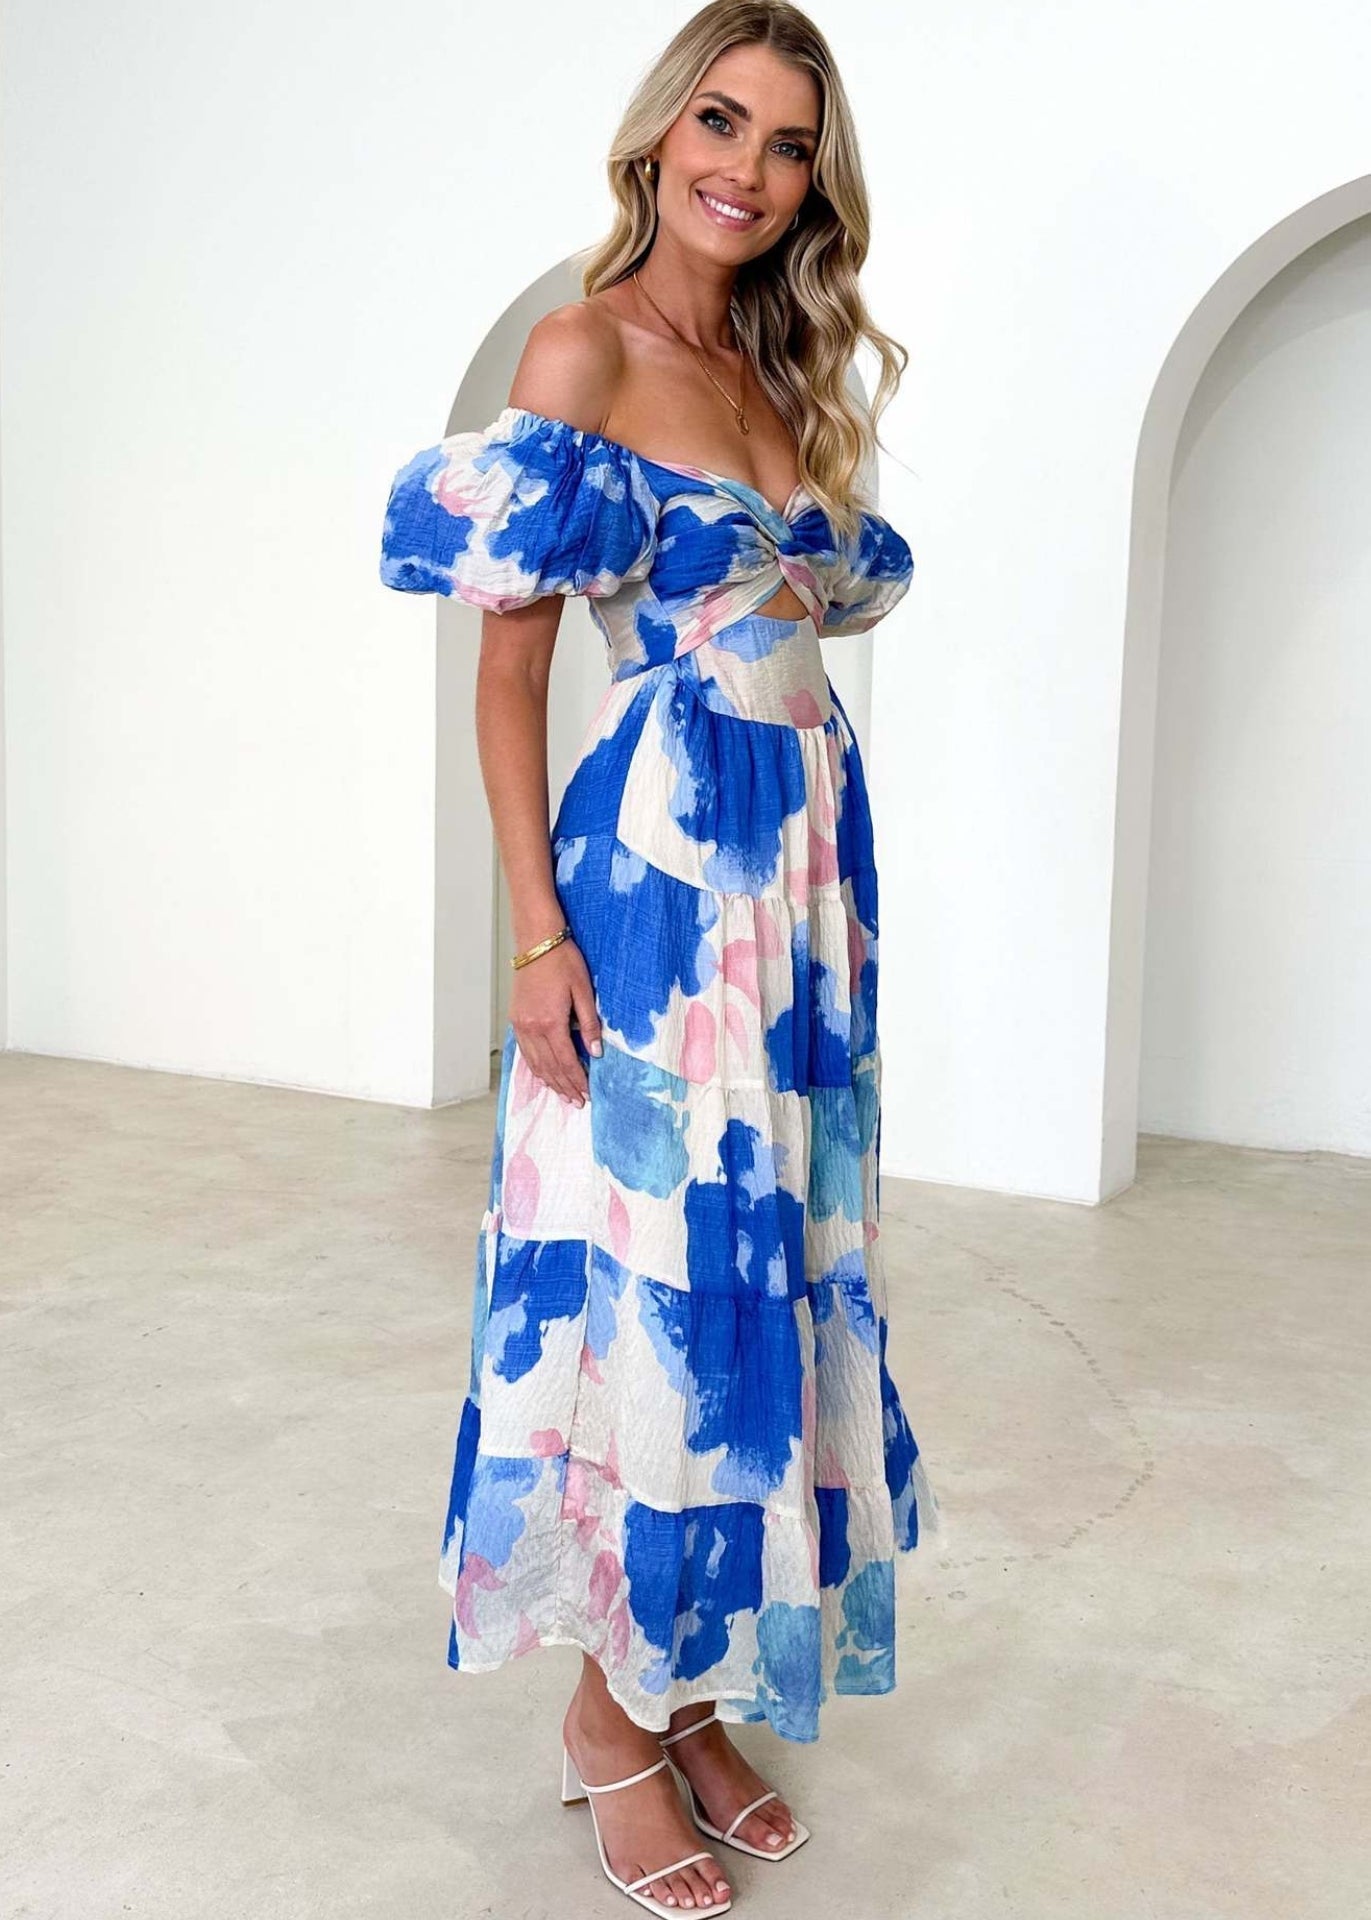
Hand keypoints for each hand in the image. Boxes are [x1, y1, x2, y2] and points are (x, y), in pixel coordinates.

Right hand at [510, 935, 602, 1107]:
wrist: (537, 943)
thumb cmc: (563, 962)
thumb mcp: (583, 991)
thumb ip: (589, 1024)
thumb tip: (595, 1052)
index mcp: (550, 1022)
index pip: (566, 1061)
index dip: (577, 1080)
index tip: (587, 1094)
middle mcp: (532, 1028)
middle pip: (550, 1067)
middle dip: (565, 1086)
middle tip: (577, 1102)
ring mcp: (521, 1025)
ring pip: (535, 1063)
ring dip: (550, 1081)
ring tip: (563, 1095)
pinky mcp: (516, 1020)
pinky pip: (525, 1051)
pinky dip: (535, 1067)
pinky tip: (544, 1074)